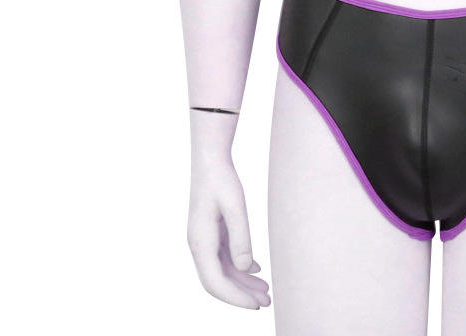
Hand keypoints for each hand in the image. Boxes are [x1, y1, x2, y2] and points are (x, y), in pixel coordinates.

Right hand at [187, 160, 270, 308]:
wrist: (210, 160)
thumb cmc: (221, 180)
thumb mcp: (235, 207)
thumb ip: (240, 238)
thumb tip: (243, 269)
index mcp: (200, 243)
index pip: (215, 282)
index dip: (235, 297)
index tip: (254, 305)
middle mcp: (199, 246)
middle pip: (218, 281)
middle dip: (241, 294)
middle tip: (266, 303)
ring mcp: (204, 240)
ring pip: (223, 270)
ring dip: (242, 282)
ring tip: (265, 290)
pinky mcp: (211, 233)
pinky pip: (224, 257)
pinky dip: (240, 267)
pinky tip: (256, 269)